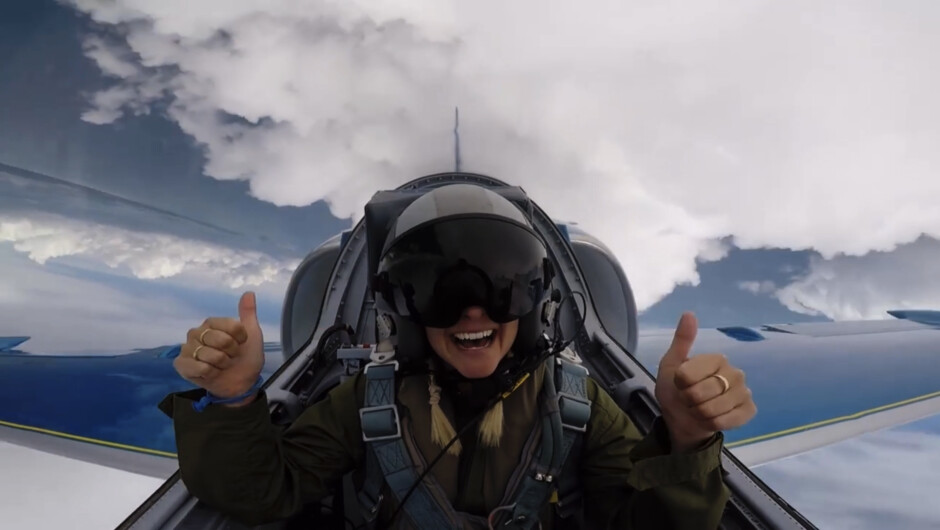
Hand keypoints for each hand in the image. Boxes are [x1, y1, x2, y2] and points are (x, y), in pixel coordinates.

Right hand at [174, 291, 264, 403]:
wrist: (241, 384)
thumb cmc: (245, 357)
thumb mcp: (252, 335)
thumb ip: (248, 314)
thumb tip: (249, 292)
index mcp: (212, 323)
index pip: (231, 326)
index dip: (241, 338)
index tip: (241, 344)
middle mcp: (196, 332)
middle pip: (221, 340)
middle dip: (231, 353)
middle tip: (230, 357)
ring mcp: (187, 348)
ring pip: (210, 355)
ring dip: (221, 364)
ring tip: (220, 366)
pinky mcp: (182, 364)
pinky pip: (198, 366)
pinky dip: (210, 373)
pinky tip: (210, 373)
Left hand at [654, 312, 756, 452]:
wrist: (684, 420)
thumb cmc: (677, 391)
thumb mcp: (670, 365)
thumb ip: (681, 341)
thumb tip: (689, 313)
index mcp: (716, 358)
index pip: (687, 375)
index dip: (679, 384)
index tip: (680, 384)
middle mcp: (735, 372)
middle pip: (701, 392)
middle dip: (689, 400)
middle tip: (689, 400)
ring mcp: (744, 392)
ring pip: (714, 408)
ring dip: (700, 413)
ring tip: (699, 410)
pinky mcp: (749, 410)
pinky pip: (729, 419)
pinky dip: (714, 422)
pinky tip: (712, 419)